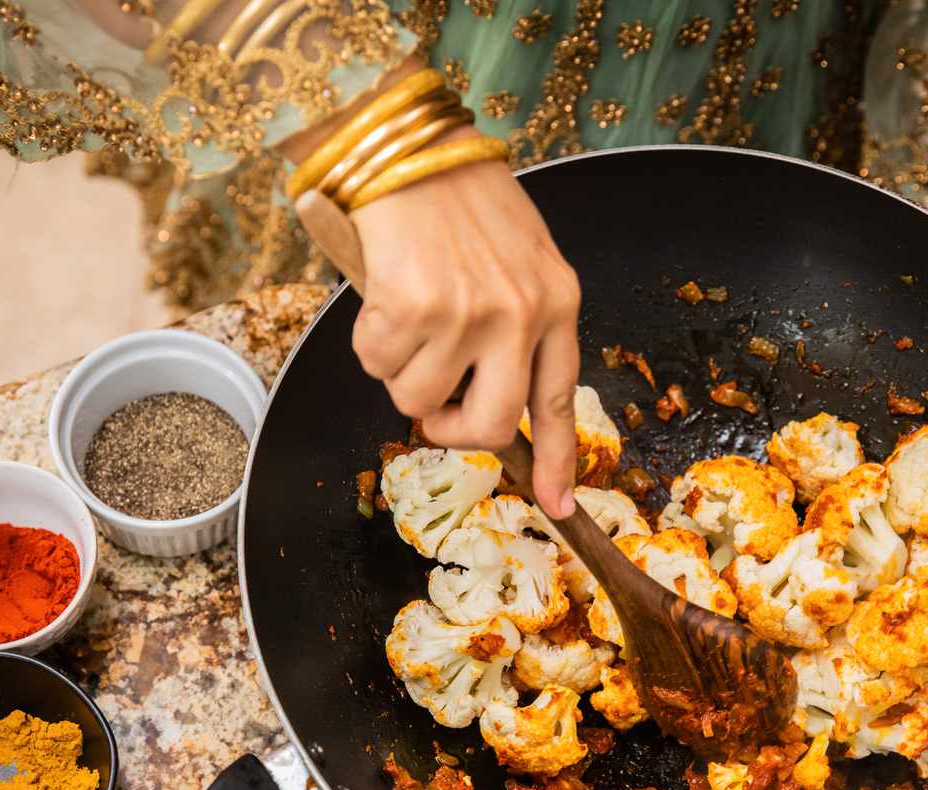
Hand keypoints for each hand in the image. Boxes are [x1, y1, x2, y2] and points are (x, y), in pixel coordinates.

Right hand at [347, 130, 581, 517]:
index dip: (557, 460)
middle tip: (433, 410)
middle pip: (489, 425)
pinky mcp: (416, 307)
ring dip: (399, 368)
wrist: (408, 144)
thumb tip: (478, 400)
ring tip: (404, 312)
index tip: (557, 506)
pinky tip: (382, 294)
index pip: (558, 400)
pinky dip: (369, 340)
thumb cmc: (458, 200)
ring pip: (418, 398)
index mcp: (557, 302)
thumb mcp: (520, 258)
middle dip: (450, 429)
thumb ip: (517, 326)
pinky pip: (378, 364)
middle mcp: (522, 314)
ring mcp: (471, 313)